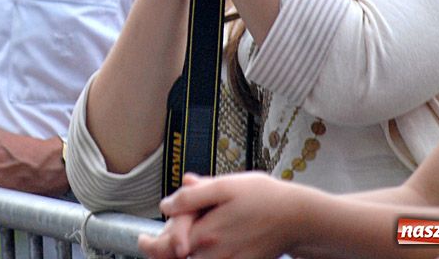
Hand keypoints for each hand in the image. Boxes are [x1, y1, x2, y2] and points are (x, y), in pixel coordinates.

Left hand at [139, 172, 304, 258]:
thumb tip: (167, 204)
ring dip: (181, 255)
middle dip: (164, 249)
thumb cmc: (263, 197)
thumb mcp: (226, 186)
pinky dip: (202, 257)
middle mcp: (215, 254)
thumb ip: (194, 196)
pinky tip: (199, 247)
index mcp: (207, 233)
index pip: (167, 246)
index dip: (151, 245)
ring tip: (178, 242)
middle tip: (154, 242)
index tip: (142, 241)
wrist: (297, 217)